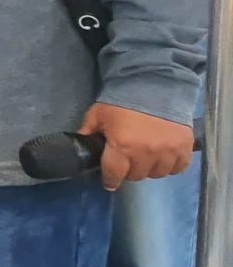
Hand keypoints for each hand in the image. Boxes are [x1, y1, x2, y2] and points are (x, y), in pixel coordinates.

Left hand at [80, 103, 195, 189]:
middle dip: (129, 170)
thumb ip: (88, 133)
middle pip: (136, 175)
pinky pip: (177, 168)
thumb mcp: (97, 115)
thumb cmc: (122, 101)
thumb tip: (81, 148)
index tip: (110, 181)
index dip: (110, 180)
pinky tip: (163, 157)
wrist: (154, 84)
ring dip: (150, 168)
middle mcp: (146, 153)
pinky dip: (170, 165)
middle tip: (127, 160)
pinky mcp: (184, 148)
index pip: (114, 175)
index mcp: (122, 146)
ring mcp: (168, 151)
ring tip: (145, 157)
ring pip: (157, 174)